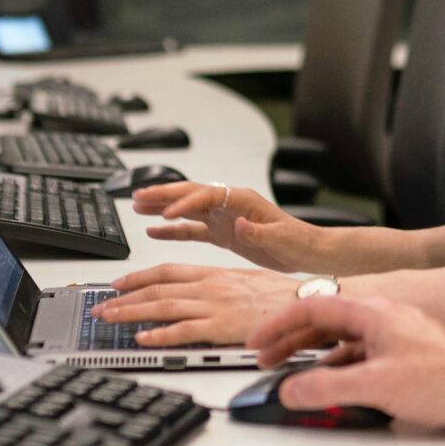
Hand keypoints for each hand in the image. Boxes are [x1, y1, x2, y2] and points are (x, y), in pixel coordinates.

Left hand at [93, 262, 303, 345]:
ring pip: (163, 306)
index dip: (138, 277)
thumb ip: (220, 286)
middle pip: (157, 288)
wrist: (307, 301)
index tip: (118, 284)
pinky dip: (160, 335)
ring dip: (131, 313)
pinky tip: (143, 340)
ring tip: (109, 320)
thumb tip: (201, 295)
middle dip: (124, 297)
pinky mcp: (222, 326)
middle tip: (101, 306)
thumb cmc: (283, 295)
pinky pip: (184, 331)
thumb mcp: (246, 281)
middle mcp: (210, 286)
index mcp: (215, 274)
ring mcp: (214, 306)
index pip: (167, 271)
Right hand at [129, 179, 322, 271]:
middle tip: (136, 196)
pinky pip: (191, 229)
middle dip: (162, 194)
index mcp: (243, 200)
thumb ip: (259, 231)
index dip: (185, 203)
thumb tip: (240, 223)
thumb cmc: (299, 241)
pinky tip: (154, 231)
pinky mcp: (221, 234)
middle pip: (189, 194)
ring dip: (161, 207)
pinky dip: (172, 230)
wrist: (308, 251)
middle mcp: (229, 205)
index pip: (207, 195)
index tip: (166, 213)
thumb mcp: (281, 237)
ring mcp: (223, 218)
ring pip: (185, 209)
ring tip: (136, 206)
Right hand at [252, 293, 444, 436]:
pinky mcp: (405, 357)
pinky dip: (337, 369)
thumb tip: (292, 390)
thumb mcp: (377, 386)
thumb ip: (328, 388)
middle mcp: (382, 318)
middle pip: (324, 322)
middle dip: (290, 341)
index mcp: (372, 313)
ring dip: (313, 357)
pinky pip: (359, 357)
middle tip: (266, 359)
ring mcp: (394, 337)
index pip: (312, 307)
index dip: (278, 324)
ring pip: (342, 341)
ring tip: (292, 375)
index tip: (256, 341)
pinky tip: (333, 387)